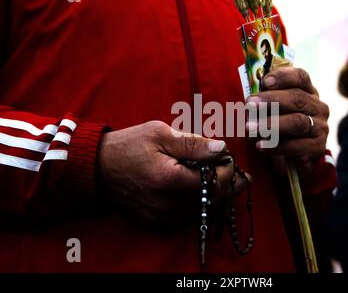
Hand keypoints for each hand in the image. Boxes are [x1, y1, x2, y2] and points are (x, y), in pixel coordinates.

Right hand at [97, 121, 247, 225]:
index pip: (215, 182)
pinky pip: (188, 217)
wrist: (97, 167)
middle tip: (242, 177)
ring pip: (203, 212)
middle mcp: (168, 204)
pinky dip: (201, 206)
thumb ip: (194, 144)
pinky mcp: (157, 221)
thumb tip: (222, 149)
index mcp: (171, 180)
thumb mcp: (160, 134)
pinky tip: (205, 193)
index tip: (229, 158)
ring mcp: (162, 216)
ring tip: (228, 183)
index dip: (229, 171)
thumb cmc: (129, 145)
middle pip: (213, 201)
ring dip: (218, 197)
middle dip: (230, 187)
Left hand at [246, 67, 329, 176]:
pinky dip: (275, 146)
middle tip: (249, 105)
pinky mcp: (317, 148)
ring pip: (297, 122)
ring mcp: (320, 128)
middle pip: (297, 98)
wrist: (291, 161)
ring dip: (270, 124)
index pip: (300, 77)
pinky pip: (296, 146)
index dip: (283, 77)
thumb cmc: (279, 130)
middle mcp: (318, 107)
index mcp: (308, 92)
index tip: (264, 82)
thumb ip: (265, 102)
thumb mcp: (272, 112)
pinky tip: (260, 146)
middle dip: (271, 101)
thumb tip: (251, 100)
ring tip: (249, 128)